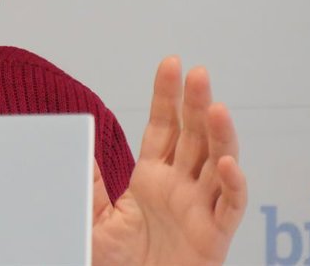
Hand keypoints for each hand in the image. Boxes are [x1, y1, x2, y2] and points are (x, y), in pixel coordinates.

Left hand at [91, 56, 247, 265]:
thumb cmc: (119, 262)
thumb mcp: (95, 217)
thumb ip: (91, 183)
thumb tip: (76, 144)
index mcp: (151, 176)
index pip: (163, 126)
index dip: (167, 95)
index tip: (171, 63)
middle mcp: (180, 185)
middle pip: (193, 136)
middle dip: (195, 103)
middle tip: (197, 72)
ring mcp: (200, 207)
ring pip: (218, 162)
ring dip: (220, 135)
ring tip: (217, 107)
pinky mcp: (215, 234)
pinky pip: (229, 205)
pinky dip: (233, 184)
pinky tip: (228, 163)